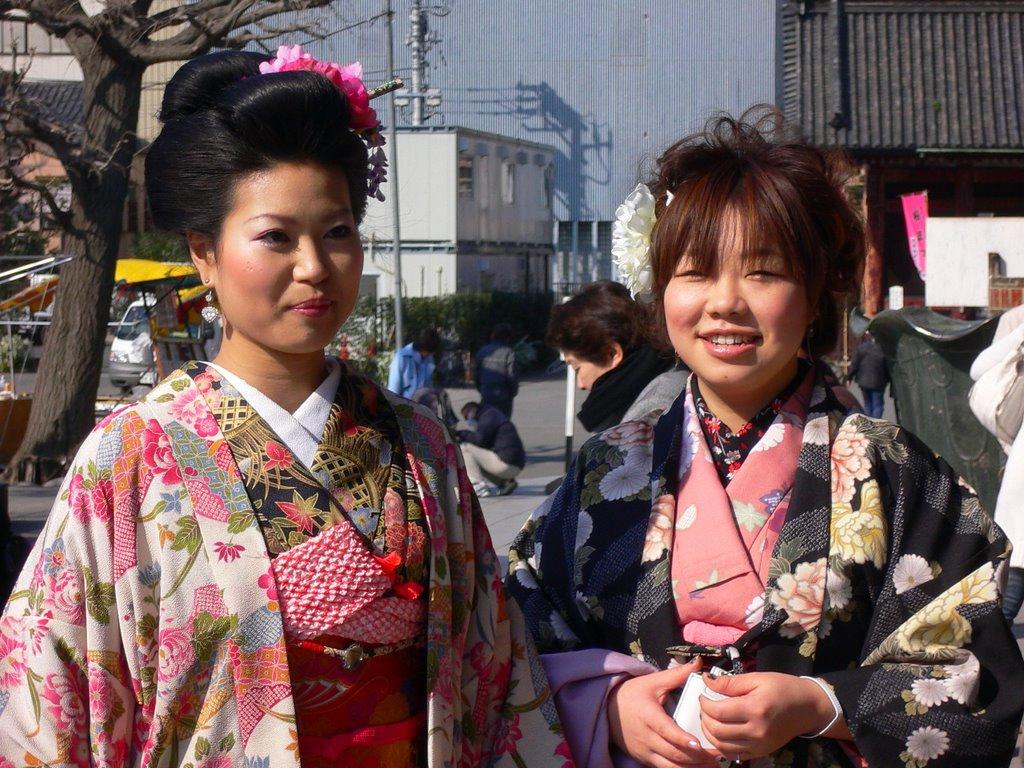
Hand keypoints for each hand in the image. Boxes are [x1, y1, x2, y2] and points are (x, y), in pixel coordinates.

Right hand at [606, 659, 719, 766]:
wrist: (607, 710)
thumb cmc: (632, 694)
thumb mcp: (652, 682)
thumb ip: (677, 675)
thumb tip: (698, 663)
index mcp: (648, 716)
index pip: (666, 730)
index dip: (682, 739)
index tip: (699, 744)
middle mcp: (646, 737)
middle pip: (673, 753)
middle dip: (697, 758)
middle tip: (719, 755)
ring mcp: (645, 752)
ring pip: (671, 767)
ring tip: (713, 765)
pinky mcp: (646, 761)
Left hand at [699, 672, 838, 760]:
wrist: (808, 708)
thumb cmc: (784, 688)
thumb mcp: (758, 678)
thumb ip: (730, 682)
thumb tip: (706, 681)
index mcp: (755, 709)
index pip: (718, 711)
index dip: (705, 703)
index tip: (703, 695)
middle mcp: (757, 731)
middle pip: (717, 731)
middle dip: (705, 718)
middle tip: (705, 706)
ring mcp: (759, 745)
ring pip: (722, 746)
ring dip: (709, 733)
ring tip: (709, 719)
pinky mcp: (761, 752)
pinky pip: (733, 754)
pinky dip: (720, 745)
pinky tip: (718, 733)